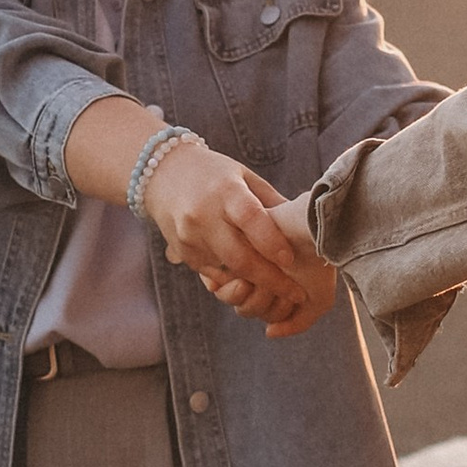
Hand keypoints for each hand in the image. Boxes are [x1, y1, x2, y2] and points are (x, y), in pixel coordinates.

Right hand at [151, 147, 336, 335]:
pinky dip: (232, 279)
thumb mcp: (245, 176)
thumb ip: (271, 202)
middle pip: (239, 256)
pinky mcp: (181, 250)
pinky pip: (211, 273)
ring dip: (253, 283)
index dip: (272, 242)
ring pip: (226, 270)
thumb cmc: (214, 174)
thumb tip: (304, 225)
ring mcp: (189, 235)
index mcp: (226, 191)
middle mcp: (204, 214)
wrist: (162, 172)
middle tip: (295, 294)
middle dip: (270, 280)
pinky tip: (250, 281)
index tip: (291, 261)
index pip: (251, 219)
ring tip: (279, 292)